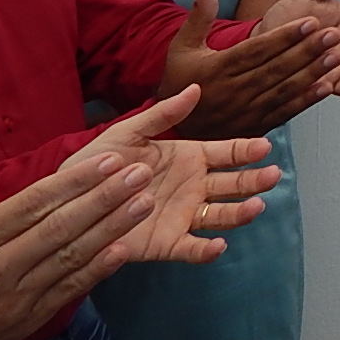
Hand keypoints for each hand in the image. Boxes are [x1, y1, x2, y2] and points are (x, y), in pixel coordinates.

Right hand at [0, 140, 153, 339]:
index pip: (32, 204)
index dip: (74, 181)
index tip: (109, 160)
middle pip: (59, 227)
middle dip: (105, 198)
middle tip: (141, 173)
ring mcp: (13, 299)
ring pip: (70, 258)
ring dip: (112, 229)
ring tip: (144, 202)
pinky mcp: (25, 322)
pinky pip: (66, 292)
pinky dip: (97, 271)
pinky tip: (124, 249)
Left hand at [62, 86, 280, 265]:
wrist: (67, 203)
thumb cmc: (98, 164)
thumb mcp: (127, 132)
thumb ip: (162, 114)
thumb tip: (196, 88)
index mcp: (188, 158)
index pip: (227, 153)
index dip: (246, 150)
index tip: (264, 147)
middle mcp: (192, 187)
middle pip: (233, 184)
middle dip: (254, 181)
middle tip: (272, 177)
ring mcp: (182, 216)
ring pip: (220, 216)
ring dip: (240, 213)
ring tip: (255, 207)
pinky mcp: (165, 244)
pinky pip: (191, 249)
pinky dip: (207, 251)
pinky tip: (219, 245)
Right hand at [160, 0, 339, 138]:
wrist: (174, 127)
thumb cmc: (181, 81)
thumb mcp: (182, 46)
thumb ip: (199, 15)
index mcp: (217, 69)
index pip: (256, 50)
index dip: (284, 36)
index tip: (309, 21)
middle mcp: (233, 91)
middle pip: (275, 68)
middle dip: (306, 50)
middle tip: (333, 34)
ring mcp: (245, 111)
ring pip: (283, 90)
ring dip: (312, 73)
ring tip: (336, 55)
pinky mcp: (255, 127)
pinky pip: (284, 113)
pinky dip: (305, 101)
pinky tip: (327, 87)